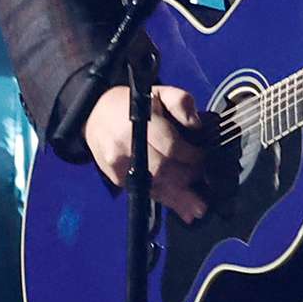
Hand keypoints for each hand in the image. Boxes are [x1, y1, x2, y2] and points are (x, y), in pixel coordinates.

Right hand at [84, 84, 207, 224]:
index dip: (191, 156)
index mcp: (138, 121)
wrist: (95, 114)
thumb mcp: (159, 91)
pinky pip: (144, 191)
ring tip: (198, 209)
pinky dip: (164, 200)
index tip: (205, 159)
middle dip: (187, 179)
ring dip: (178, 199)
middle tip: (207, 186)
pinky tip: (180, 208)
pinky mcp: (115, 178)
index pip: (169, 145)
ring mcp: (118, 165)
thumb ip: (181, 102)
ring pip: (153, 185)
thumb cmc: (132, 104)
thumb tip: (196, 125)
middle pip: (162, 169)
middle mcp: (126, 145)